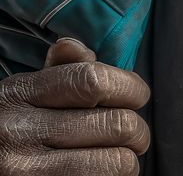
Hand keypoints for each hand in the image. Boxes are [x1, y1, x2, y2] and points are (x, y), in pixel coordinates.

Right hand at [0, 36, 150, 174]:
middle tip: (137, 134)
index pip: (93, 81)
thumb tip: (82, 50)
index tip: (139, 95)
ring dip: (127, 160)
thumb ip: (57, 69)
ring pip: (113, 162)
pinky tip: (103, 173)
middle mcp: (20, 132)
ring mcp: (25, 171)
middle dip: (137, 129)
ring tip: (123, 157)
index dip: (129, 87)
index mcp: (21, 94)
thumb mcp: (22, 92)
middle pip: (113, 123)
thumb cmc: (8, 125)